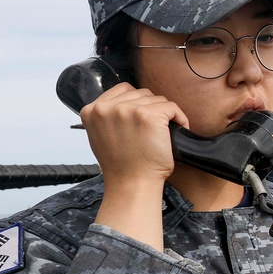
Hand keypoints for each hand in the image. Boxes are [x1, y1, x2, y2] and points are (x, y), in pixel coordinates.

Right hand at [81, 83, 188, 249]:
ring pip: (157, 100)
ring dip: (165, 114)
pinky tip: (178, 129)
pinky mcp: (149, 115)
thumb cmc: (122, 165)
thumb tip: (126, 103)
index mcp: (92, 110)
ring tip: (164, 132)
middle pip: (142, 93)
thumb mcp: (101, 135)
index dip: (138, 102)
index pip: (123, 90)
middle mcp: (107, 107)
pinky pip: (172, 107)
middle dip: (152, 109)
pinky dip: (179, 117)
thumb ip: (108, 116)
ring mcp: (128, 110)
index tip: (144, 118)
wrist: (132, 183)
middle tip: (155, 129)